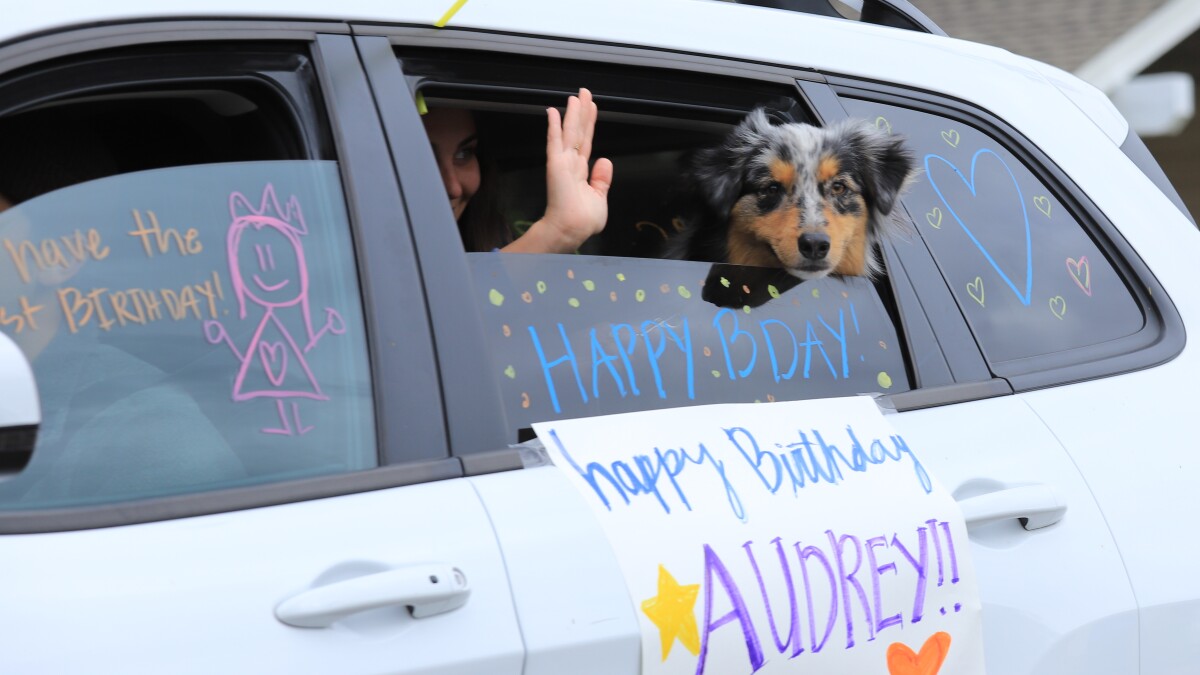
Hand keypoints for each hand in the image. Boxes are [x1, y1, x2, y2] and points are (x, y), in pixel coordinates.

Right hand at [504, 88, 613, 253]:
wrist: (572, 230)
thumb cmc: (583, 220)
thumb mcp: (600, 197)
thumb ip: (602, 179)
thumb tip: (605, 160)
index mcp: (581, 172)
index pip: (586, 142)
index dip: (589, 123)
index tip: (591, 107)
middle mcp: (571, 164)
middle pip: (578, 132)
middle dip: (581, 111)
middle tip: (584, 93)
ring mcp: (562, 163)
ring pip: (569, 132)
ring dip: (572, 113)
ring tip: (575, 96)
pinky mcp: (556, 165)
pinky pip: (554, 142)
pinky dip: (553, 126)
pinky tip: (552, 112)